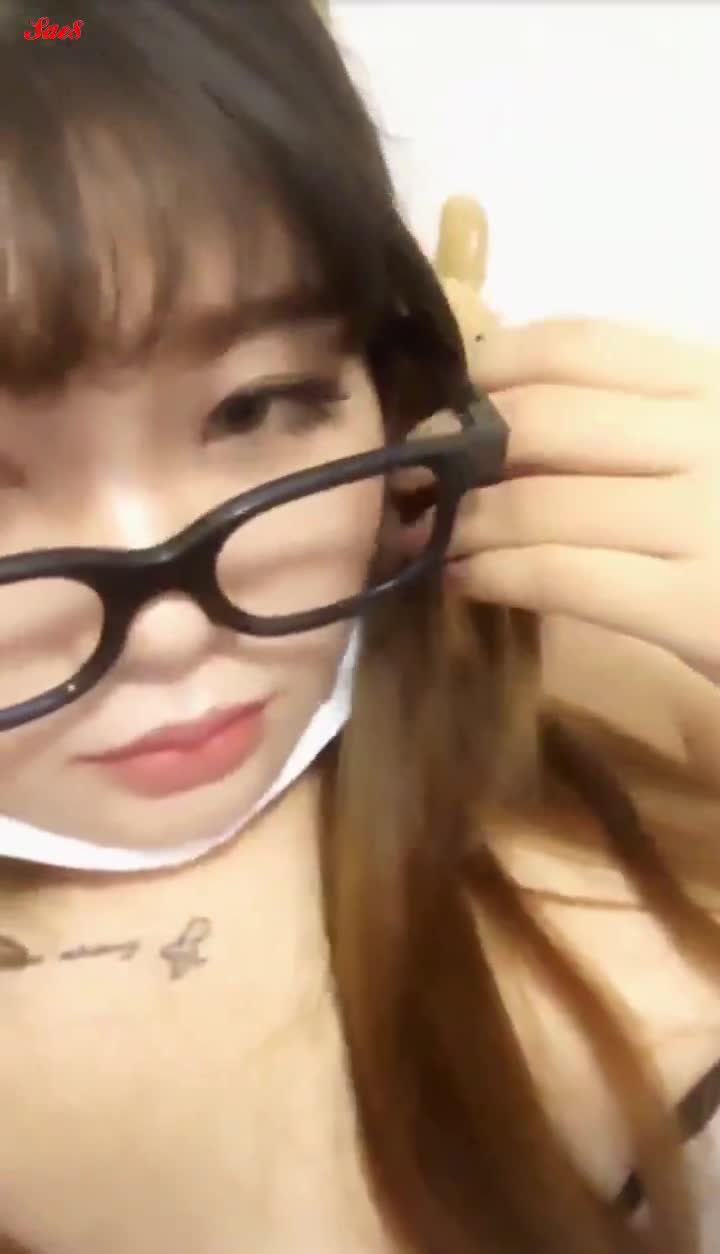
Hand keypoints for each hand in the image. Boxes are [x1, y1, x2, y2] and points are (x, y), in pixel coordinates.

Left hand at [412, 317, 719, 685]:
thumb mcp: (718, 446)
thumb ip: (644, 417)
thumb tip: (508, 404)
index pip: (580, 345)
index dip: (490, 367)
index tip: (444, 400)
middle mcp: (716, 436)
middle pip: (541, 421)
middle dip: (450, 449)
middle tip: (407, 474)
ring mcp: (709, 519)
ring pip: (538, 503)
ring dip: (456, 522)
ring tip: (419, 536)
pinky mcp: (698, 607)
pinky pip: (561, 576)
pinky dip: (492, 575)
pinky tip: (461, 581)